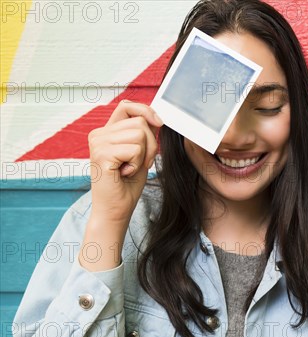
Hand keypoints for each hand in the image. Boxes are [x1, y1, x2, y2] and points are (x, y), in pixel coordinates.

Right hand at [79, 101, 161, 270]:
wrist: (115, 209)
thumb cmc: (127, 185)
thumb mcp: (140, 154)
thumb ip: (144, 135)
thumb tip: (157, 118)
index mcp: (106, 132)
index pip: (127, 106)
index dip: (146, 110)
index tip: (159, 123)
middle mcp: (99, 134)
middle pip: (139, 121)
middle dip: (150, 143)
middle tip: (139, 163)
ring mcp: (98, 143)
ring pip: (139, 133)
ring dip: (143, 155)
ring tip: (130, 168)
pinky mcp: (101, 154)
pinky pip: (135, 148)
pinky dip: (137, 163)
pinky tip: (124, 173)